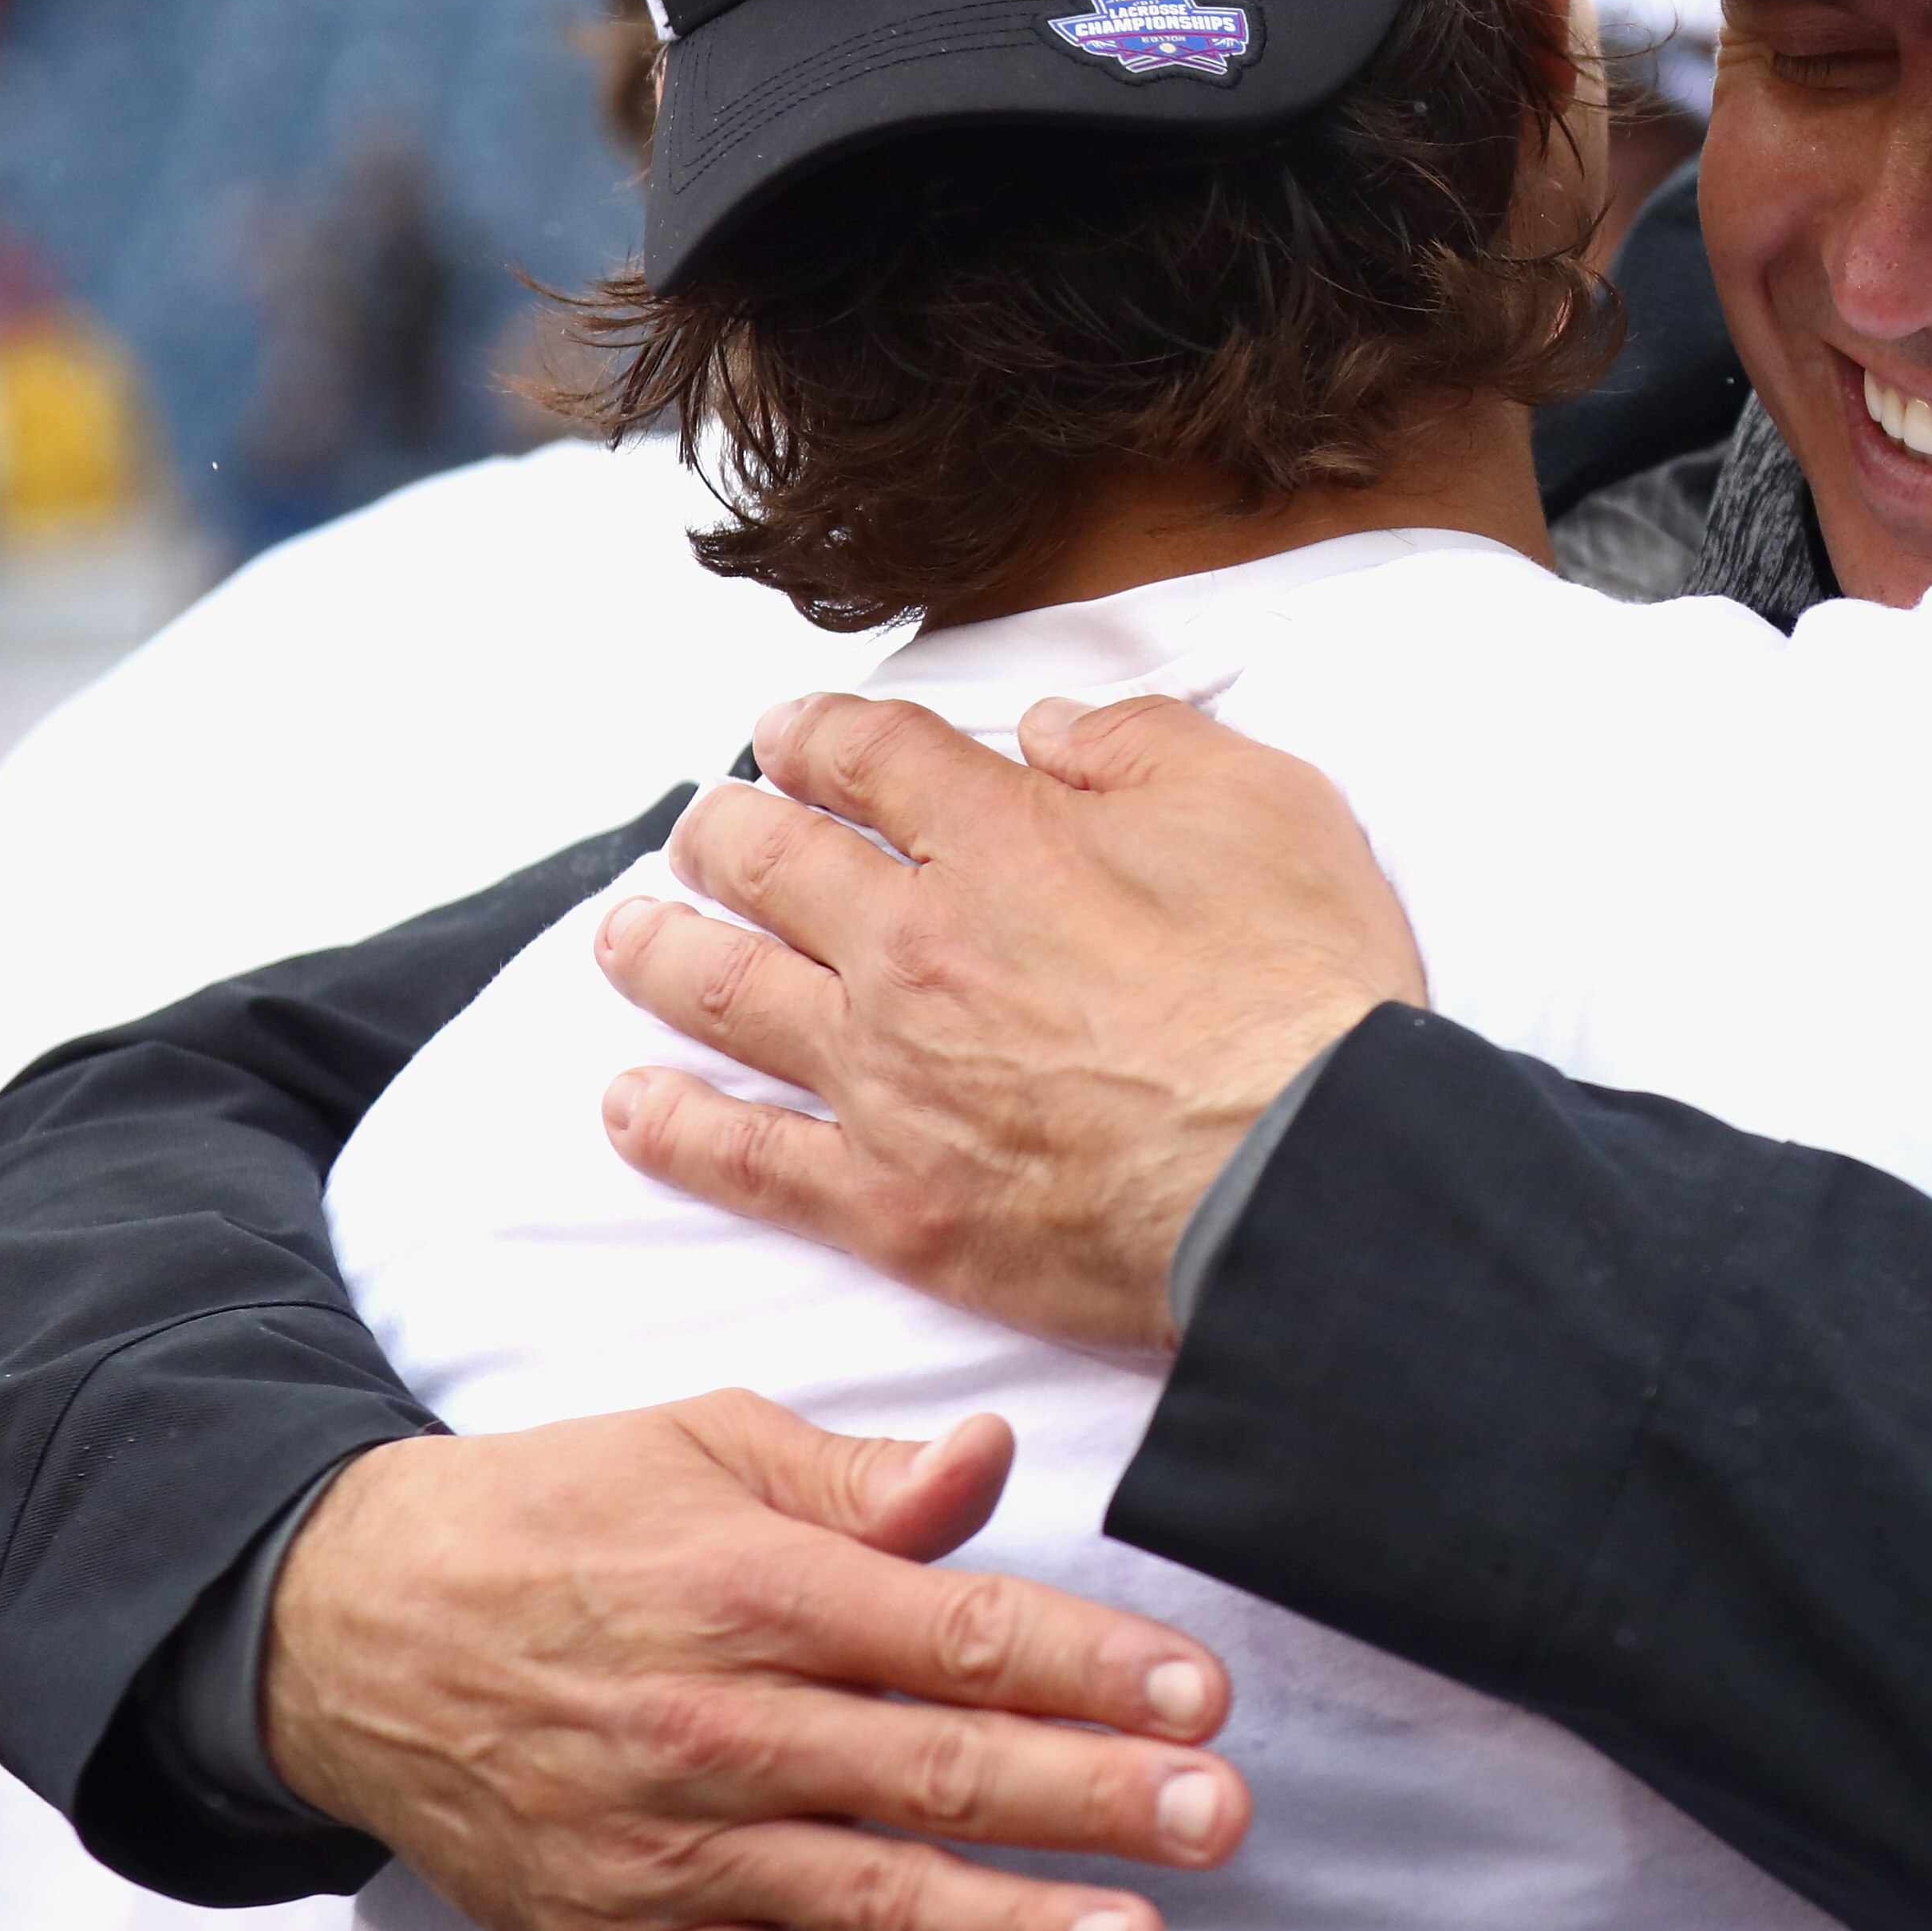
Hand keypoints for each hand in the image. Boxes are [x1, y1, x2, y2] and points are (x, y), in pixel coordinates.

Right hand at [267, 1390, 1247, 1930]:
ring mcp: (668, 1847)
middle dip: (1092, 1801)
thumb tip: (989, 1459)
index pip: (958, 1635)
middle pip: (936, 1771)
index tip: (1201, 1698)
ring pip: (870, 1897)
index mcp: (755, 1588)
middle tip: (1218, 1821)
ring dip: (1015, 1928)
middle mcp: (719, 1727)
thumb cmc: (557, 1511)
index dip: (1091, 1668)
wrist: (344, 1628)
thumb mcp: (708, 1442)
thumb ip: (862, 1476)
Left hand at [594, 690, 1424, 1353]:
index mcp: (1002, 837)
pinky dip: (672, 1124)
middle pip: (764, 859)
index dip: (812, 732)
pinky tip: (630, 1101)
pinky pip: (745, 1156)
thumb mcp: (1268, 804)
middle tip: (707, 829)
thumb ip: (1144, 743)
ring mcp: (888, 1077)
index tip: (787, 735)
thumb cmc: (1304, 993)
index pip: (863, 754)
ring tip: (625, 934)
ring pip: (726, 992)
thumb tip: (1048, 729)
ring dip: (661, 950)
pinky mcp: (892, 1201)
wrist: (1305, 1178)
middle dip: (721, 829)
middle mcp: (915, 945)